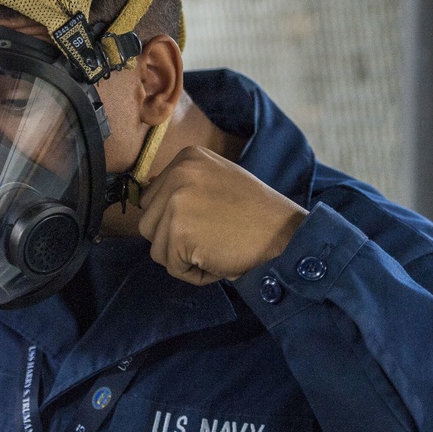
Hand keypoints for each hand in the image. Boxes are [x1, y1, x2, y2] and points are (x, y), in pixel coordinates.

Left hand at [138, 146, 307, 284]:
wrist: (286, 235)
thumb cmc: (256, 215)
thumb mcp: (218, 180)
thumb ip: (185, 184)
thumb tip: (146, 195)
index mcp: (187, 157)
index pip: (152, 199)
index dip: (176, 220)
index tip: (208, 220)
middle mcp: (177, 174)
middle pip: (148, 222)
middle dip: (174, 240)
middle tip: (213, 237)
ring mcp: (175, 202)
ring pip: (155, 247)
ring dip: (183, 257)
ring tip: (216, 247)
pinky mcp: (177, 232)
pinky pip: (172, 266)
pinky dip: (193, 273)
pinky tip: (218, 259)